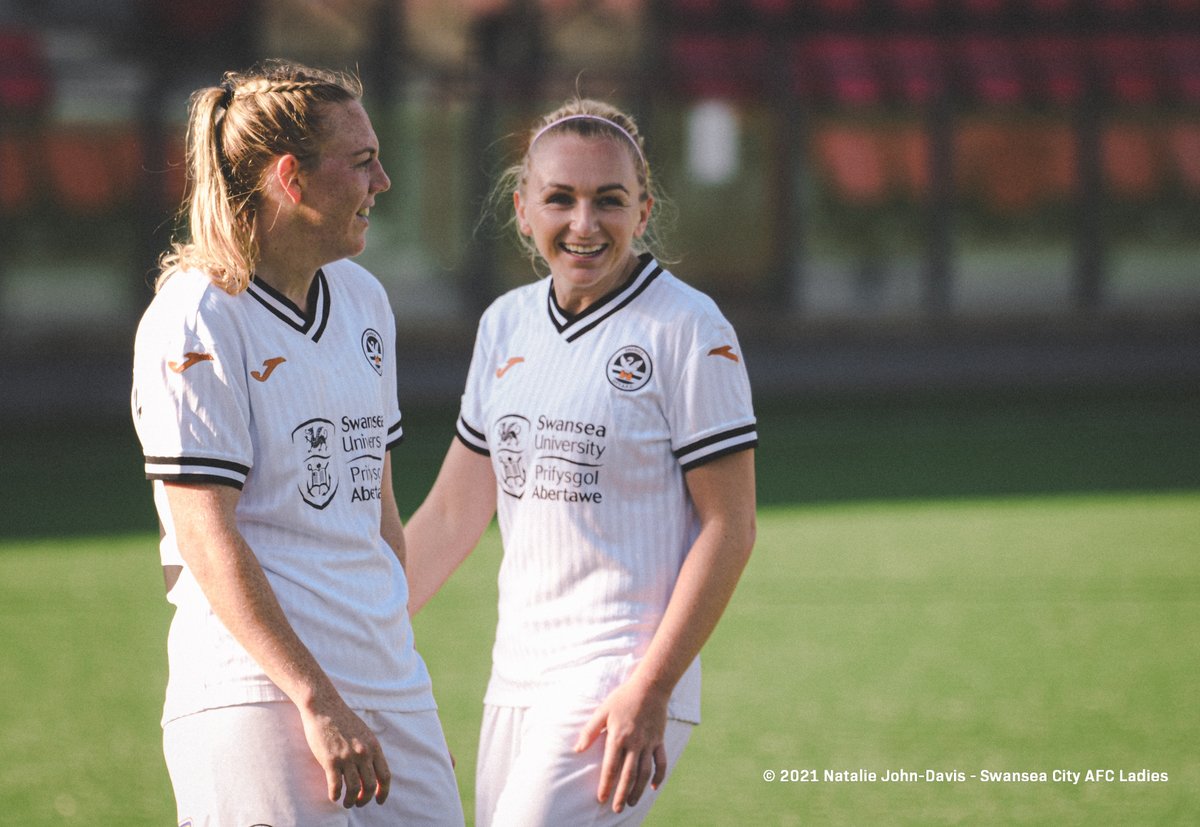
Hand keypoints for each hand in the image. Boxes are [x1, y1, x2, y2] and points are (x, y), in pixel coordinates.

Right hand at [299, 700, 390, 807]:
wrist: (324, 707)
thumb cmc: (342, 720)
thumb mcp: (364, 734)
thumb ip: (369, 751)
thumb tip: (371, 771)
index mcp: (374, 747)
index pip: (385, 776)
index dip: (384, 792)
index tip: (379, 801)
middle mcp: (363, 753)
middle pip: (370, 786)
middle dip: (365, 799)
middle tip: (359, 803)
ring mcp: (347, 757)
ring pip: (354, 790)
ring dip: (350, 801)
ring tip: (347, 803)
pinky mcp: (331, 760)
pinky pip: (336, 786)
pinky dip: (336, 796)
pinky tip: (334, 797)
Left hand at [574, 679, 669, 812]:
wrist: (650, 686)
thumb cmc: (623, 697)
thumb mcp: (603, 711)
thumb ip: (590, 731)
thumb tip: (577, 749)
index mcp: (618, 737)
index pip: (611, 767)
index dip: (606, 784)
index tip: (601, 798)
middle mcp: (635, 743)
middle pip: (628, 775)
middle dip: (622, 794)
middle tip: (616, 809)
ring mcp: (649, 743)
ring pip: (644, 772)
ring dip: (638, 790)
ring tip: (632, 803)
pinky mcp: (659, 740)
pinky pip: (661, 762)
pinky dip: (659, 775)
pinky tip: (654, 787)